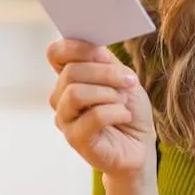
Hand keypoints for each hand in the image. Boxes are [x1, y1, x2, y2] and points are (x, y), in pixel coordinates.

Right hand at [46, 39, 156, 180]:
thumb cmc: (129, 110)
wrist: (139, 147)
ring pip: (75, 93)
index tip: (104, 53)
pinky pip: (93, 116)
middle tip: (129, 81)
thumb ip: (106, 62)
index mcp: (69, 77)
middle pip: (70, 72)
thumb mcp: (122, 78)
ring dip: (108, 93)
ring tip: (123, 102)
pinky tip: (124, 116)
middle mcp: (61, 97)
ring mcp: (65, 118)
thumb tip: (96, 48)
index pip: (55, 53)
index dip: (76, 48)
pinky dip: (115, 112)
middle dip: (105, 73)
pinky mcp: (75, 138)